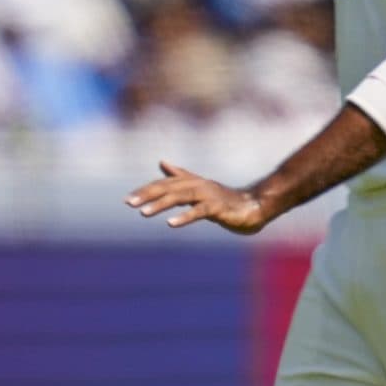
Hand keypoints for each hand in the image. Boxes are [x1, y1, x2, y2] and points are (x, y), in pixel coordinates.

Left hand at [126, 162, 270, 234]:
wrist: (256, 205)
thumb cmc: (227, 200)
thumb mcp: (200, 188)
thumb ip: (181, 176)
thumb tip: (162, 162)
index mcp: (193, 182)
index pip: (164, 184)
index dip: (146, 191)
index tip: (128, 200)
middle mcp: (199, 185)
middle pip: (169, 188)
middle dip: (148, 195)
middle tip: (129, 203)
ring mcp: (209, 195)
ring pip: (181, 197)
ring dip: (161, 204)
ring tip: (144, 213)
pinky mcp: (220, 207)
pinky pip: (200, 211)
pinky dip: (185, 216)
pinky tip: (171, 223)